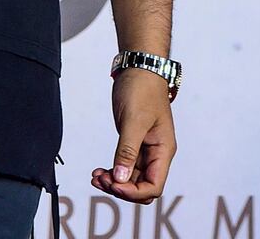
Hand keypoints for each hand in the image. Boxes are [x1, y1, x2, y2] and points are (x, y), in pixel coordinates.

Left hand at [90, 67, 176, 204]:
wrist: (139, 67)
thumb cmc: (142, 90)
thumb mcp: (133, 121)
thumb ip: (127, 151)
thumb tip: (121, 179)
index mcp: (163, 150)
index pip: (153, 186)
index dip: (133, 192)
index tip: (113, 184)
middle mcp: (156, 153)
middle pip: (142, 186)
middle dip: (121, 188)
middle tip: (99, 179)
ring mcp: (145, 149)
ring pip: (132, 178)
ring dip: (114, 181)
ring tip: (95, 175)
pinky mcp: (133, 142)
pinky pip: (125, 165)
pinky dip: (113, 170)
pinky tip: (99, 170)